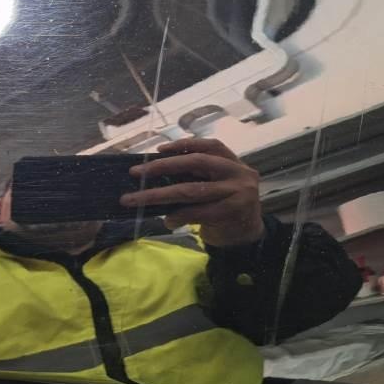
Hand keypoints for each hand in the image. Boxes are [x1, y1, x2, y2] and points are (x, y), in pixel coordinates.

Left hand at [120, 138, 263, 246]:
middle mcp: (239, 173)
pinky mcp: (231, 213)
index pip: (210, 145)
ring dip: (160, 195)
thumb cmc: (225, 208)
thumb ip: (197, 177)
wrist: (246, 239)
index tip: (159, 149)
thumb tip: (154, 172)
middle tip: (137, 172)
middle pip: (197, 162)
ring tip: (137, 199)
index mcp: (234, 162)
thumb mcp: (216, 186)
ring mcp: (237, 193)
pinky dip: (178, 216)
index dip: (184, 145)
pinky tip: (167, 220)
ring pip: (191, 190)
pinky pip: (197, 212)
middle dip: (163, 166)